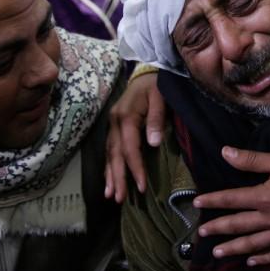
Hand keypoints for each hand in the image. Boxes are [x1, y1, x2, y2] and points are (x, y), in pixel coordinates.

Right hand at [105, 72, 165, 202]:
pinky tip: (109, 179)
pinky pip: (109, 149)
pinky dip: (109, 165)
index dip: (135, 168)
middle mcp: (115, 122)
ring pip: (109, 153)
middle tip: (119, 199)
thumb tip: (153, 144)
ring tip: (111, 195)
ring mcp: (112, 124)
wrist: (146, 71)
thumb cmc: (157, 85)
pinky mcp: (113, 126)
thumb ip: (156, 119)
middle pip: (115, 154)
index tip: (141, 187)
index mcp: (126, 116)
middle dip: (117, 177)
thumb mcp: (160, 97)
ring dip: (110, 175)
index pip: (130, 148)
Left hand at [193, 146, 269, 264]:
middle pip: (238, 225)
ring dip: (234, 248)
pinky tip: (252, 262)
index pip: (231, 199)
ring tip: (217, 252)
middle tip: (201, 233)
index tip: (196, 202)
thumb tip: (224, 152)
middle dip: (218, 228)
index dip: (212, 200)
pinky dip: (264, 259)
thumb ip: (250, 160)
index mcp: (263, 197)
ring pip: (254, 244)